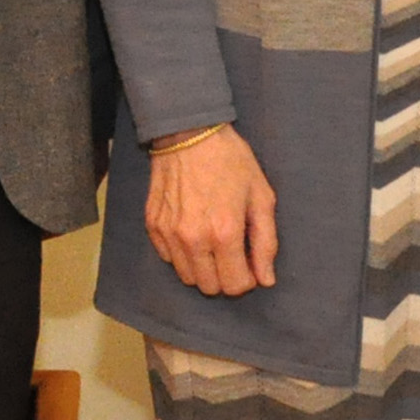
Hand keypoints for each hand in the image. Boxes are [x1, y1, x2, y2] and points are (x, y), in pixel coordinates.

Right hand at [144, 127, 278, 295]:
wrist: (188, 132)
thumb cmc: (231, 161)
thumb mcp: (261, 196)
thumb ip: (266, 242)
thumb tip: (266, 280)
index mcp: (225, 233)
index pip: (234, 285)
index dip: (247, 279)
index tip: (250, 263)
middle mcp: (194, 239)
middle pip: (209, 287)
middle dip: (225, 276)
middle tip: (232, 252)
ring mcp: (169, 234)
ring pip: (187, 277)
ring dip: (203, 268)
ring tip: (212, 242)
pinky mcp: (153, 226)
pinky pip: (169, 258)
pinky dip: (182, 254)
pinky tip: (193, 230)